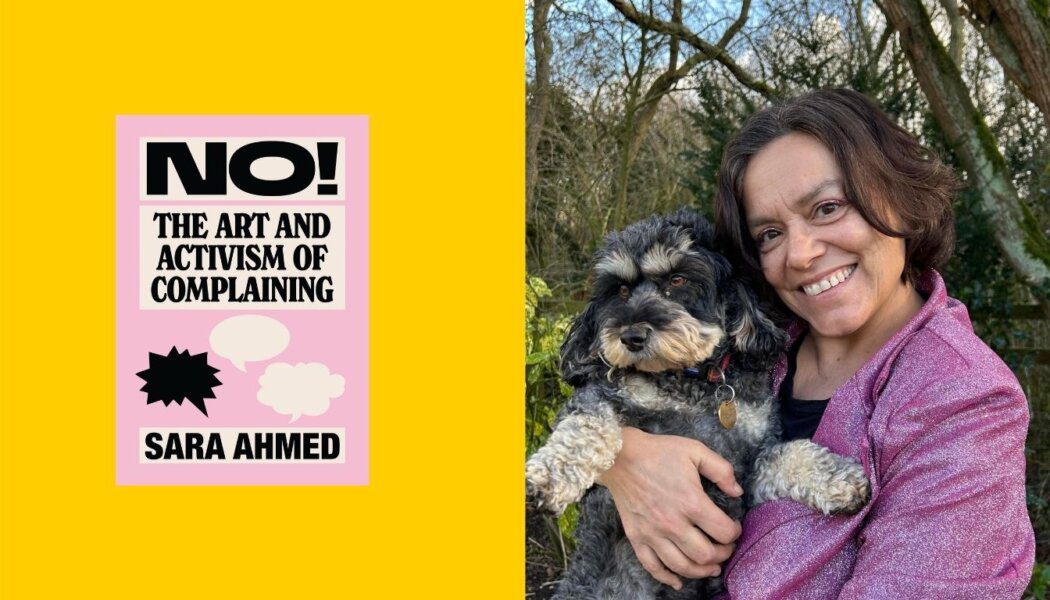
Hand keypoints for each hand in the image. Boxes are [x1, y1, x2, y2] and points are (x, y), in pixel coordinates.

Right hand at [596, 427, 742, 589]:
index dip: (734, 533)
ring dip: (701, 571)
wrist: (620, 456)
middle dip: (722, 554)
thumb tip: (737, 492)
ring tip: (711, 567)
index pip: (723, 532)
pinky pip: (652, 566)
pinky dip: (667, 578)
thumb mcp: (695, 450)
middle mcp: (673, 523)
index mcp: (691, 502)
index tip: (733, 527)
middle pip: (706, 555)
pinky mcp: (637, 537)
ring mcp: (653, 533)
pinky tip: (678, 581)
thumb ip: (721, 470)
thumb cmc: (659, 452)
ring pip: (683, 566)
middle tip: (725, 547)